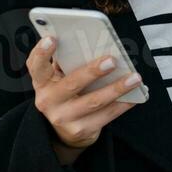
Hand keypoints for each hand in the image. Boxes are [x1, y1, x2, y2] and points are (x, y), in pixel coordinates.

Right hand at [28, 37, 142, 156]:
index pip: (35, 65)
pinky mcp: (80, 131)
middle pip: (71, 84)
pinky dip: (123, 104)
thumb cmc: (65, 95)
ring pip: (94, 102)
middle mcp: (48, 101)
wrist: (65, 133)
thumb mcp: (58, 79)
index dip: (42, 52)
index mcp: (42, 82)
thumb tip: (92, 44)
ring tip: (134, 78)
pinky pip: (106, 116)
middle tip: (112, 60)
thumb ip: (67, 62)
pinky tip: (135, 95)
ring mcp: (63, 118)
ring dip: (117, 89)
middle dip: (93, 72)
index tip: (52, 38)